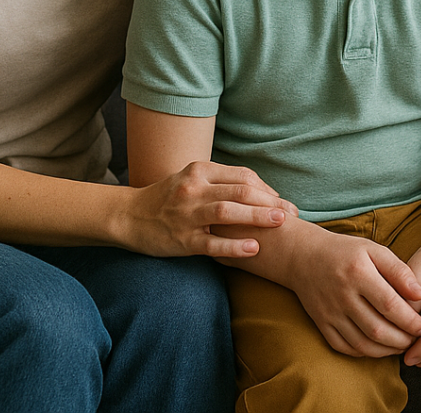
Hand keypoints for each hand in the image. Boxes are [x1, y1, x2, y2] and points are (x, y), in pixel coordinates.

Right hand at [126, 160, 296, 258]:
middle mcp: (193, 189)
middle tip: (292, 213)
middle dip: (270, 202)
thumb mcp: (192, 179)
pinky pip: (211, 244)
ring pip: (227, 213)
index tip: (283, 201)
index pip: (242, 176)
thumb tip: (263, 191)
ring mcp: (186, 215)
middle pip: (239, 192)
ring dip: (257, 217)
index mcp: (199, 171)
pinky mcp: (181, 240)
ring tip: (280, 223)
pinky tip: (253, 249)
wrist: (129, 216)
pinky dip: (234, 246)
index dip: (266, 188)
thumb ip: (222, 181)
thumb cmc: (168, 198)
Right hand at [285, 229, 420, 357]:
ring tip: (403, 345)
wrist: (303, 256)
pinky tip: (379, 347)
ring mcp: (330, 313)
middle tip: (417, 338)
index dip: (410, 320)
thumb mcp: (373, 249)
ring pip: (362, 343)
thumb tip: (420, 294)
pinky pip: (344, 347)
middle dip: (402, 339)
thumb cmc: (345, 251)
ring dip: (386, 350)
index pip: (390, 305)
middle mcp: (343, 296)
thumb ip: (399, 270)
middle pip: (377, 329)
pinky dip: (364, 352)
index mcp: (359, 273)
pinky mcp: (321, 324)